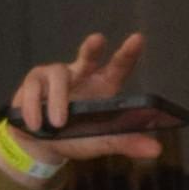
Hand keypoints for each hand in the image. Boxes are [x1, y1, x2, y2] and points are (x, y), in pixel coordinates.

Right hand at [3, 30, 162, 163]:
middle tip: (98, 39)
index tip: (138, 38)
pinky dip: (33, 108)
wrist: (41, 146)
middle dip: (92, 48)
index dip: (129, 53)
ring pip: (57, 76)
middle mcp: (82, 75)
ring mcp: (56, 75)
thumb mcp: (102, 143)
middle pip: (88, 56)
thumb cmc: (77, 138)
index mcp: (103, 87)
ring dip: (56, 101)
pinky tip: (35, 124)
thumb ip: (126, 143)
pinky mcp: (34, 81)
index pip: (119, 67)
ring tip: (56, 124)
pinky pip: (32, 88)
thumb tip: (156, 150)